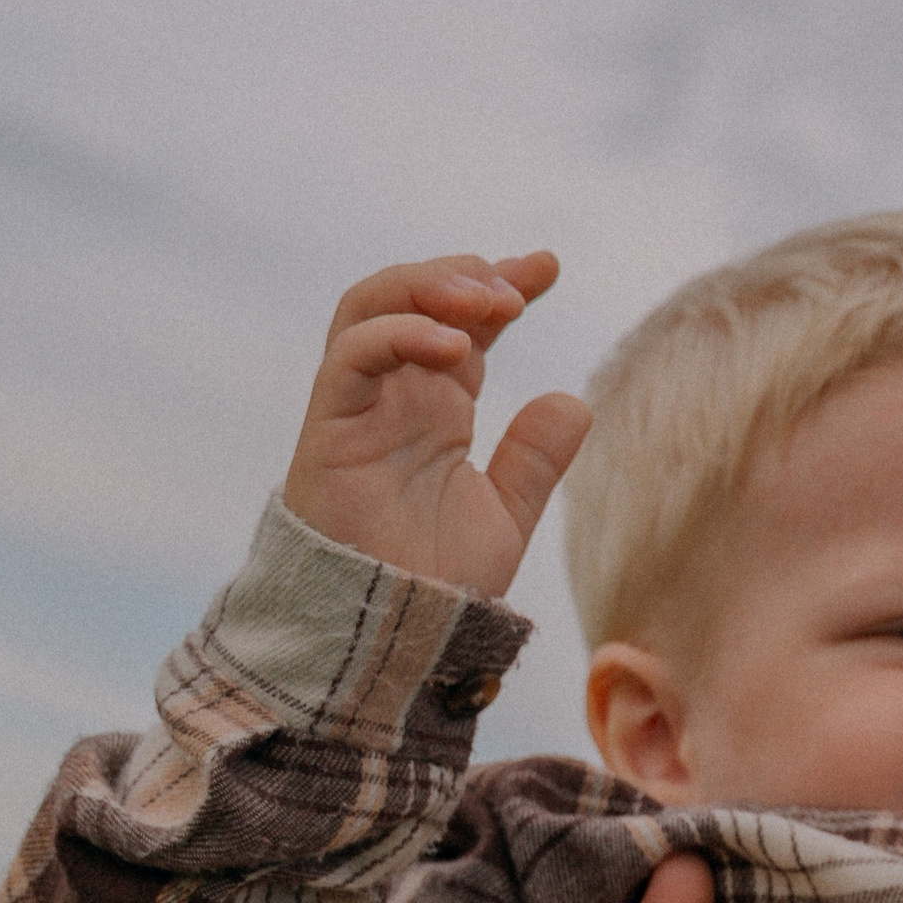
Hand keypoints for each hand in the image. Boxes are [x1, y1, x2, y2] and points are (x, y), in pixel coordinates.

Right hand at [279, 251, 593, 594]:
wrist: (395, 637)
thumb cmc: (439, 584)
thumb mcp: (506, 513)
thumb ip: (534, 458)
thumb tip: (574, 402)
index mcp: (437, 408)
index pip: (464, 323)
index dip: (500, 284)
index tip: (547, 265)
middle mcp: (395, 396)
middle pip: (411, 295)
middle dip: (463, 273)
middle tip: (515, 288)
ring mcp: (358, 407)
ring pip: (370, 307)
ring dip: (427, 286)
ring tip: (486, 302)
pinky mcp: (328, 428)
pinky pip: (349, 357)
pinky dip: (397, 334)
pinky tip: (453, 344)